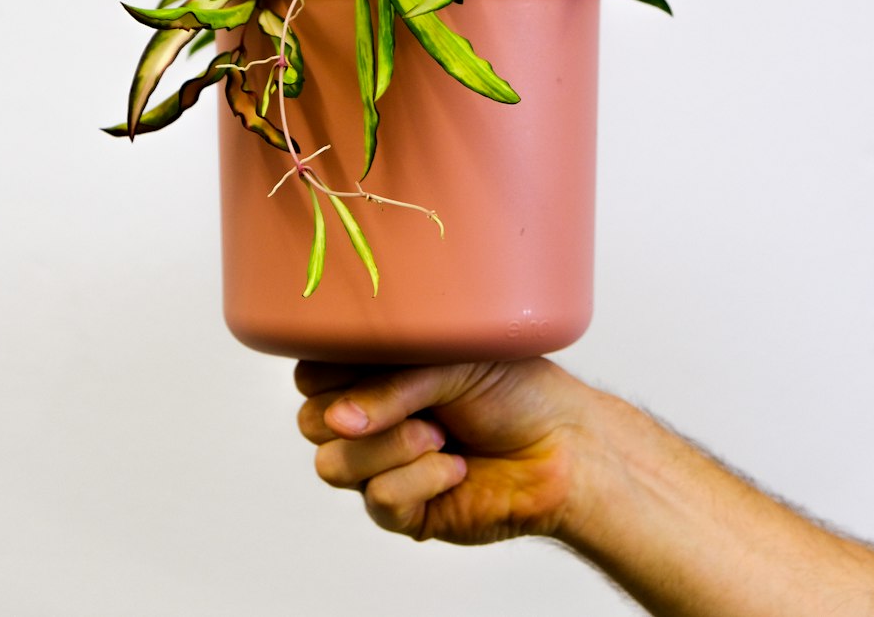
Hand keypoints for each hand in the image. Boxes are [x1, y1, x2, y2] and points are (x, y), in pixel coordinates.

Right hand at [294, 358, 598, 544]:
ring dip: (391, 447)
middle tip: (415, 401)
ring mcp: (383, 467)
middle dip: (359, 410)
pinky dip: (420, 480)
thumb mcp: (448, 361)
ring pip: (333, 464)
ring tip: (439, 434)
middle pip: (310, 422)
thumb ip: (386, 386)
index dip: (332, 370)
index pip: (310, 373)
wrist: (564, 443)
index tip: (373, 361)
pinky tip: (456, 466)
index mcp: (375, 372)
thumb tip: (336, 420)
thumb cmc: (514, 387)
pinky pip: (378, 500)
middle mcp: (371, 419)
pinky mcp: (404, 513)